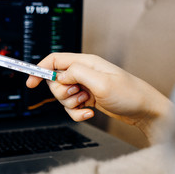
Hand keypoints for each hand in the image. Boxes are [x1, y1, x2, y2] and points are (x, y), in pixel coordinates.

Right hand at [26, 53, 171, 136]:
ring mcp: (84, 86)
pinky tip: (90, 113)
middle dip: (61, 93)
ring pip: (62, 96)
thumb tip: (59, 75)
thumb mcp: (101, 82)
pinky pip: (71, 107)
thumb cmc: (130, 94)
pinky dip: (77, 113)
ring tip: (88, 103)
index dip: (39, 69)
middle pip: (55, 81)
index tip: (30, 82)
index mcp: (85, 63)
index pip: (54, 60)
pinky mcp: (87, 98)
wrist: (144, 111)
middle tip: (77, 94)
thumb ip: (76, 74)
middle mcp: (83, 73)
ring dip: (71, 104)